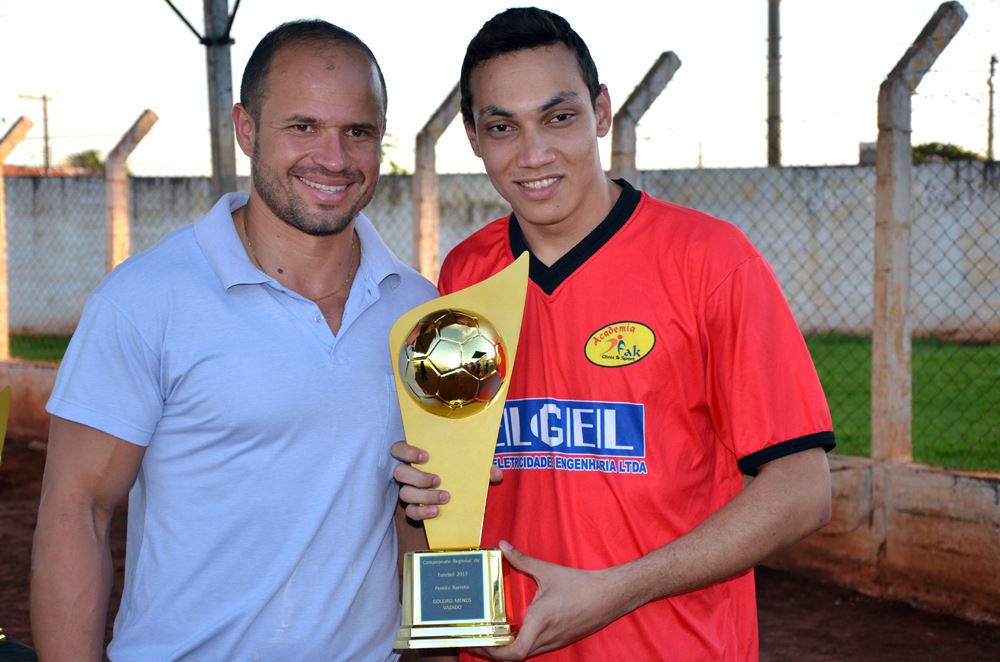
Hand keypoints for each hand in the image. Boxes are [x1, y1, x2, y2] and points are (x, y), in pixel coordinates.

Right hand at [391, 441, 502, 520]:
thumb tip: (497, 474)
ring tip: (445, 497)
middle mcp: (407, 472)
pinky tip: (436, 512)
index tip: (426, 456)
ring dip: (424, 496)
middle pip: (400, 473)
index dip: (406, 451)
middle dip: (418, 477)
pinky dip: (422, 512)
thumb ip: (481, 467)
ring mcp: (408, 490)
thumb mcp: (468, 466)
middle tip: (438, 480)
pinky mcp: (412, 507)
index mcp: (415, 456)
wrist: (457, 491)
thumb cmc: (457, 470)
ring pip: (405, 493)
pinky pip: (410, 512)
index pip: (398, 449)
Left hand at [468, 541, 625, 659]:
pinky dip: (519, 645)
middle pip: (514, 658)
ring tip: (488, 637)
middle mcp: (547, 637)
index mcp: (541, 622)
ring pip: (525, 654)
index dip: (494, 652)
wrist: (611, 596)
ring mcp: (555, 642)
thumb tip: (503, 546)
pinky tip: (511, 633)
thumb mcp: (549, 571)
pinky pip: (535, 648)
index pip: (515, 652)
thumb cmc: (582, 585)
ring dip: (505, 650)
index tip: (478, 642)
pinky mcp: (560, 641)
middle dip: (491, 652)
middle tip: (474, 640)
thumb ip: (523, 560)